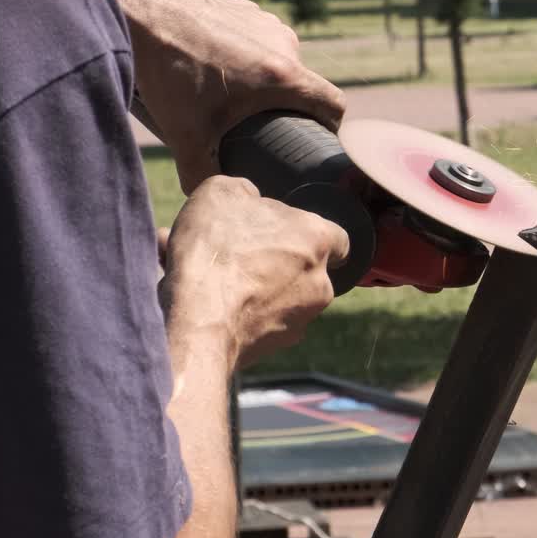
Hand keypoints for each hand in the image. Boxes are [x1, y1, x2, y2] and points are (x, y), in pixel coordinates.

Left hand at [103, 0, 344, 193]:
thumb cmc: (167, 73)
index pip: (334, 105)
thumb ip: (201, 176)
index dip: (332, 128)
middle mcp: (283, 45)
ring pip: (280, 60)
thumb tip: (211, 199)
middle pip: (302, 86)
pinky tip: (214, 63)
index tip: (315, 141)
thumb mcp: (185, 135)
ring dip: (265, 79)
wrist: (136, 13)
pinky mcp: (244, 8)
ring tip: (229, 94)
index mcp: (282, 77)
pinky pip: (258, 38)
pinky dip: (246, 54)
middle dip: (285, 107)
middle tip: (255, 125)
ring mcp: (264, 22)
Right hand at [159, 176, 349, 368]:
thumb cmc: (217, 248)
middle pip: (305, 268)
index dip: (310, 235)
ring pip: (280, 295)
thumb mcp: (222, 192)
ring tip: (207, 276)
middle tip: (234, 253)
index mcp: (317, 238)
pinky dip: (239, 312)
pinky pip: (261, 322)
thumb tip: (248, 200)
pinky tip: (205, 302)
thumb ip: (244, 192)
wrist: (200, 318)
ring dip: (251, 286)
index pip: (336, 237)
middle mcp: (320, 281)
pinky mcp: (279, 345)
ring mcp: (302, 317)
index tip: (284, 235)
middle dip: (273, 261)